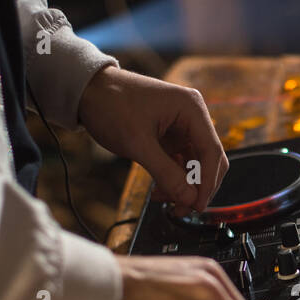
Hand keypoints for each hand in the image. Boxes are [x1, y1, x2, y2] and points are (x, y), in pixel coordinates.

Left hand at [78, 67, 227, 214]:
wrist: (87, 91)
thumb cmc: (111, 105)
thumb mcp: (138, 143)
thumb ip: (166, 172)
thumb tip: (189, 199)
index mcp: (191, 109)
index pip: (212, 151)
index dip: (208, 182)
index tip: (197, 205)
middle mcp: (191, 117)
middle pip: (209, 160)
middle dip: (197, 187)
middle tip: (182, 209)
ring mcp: (181, 127)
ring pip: (194, 165)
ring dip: (183, 186)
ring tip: (165, 202)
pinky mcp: (169, 136)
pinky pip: (179, 163)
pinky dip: (172, 179)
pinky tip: (159, 191)